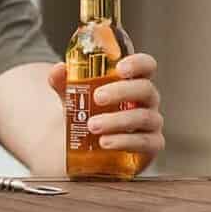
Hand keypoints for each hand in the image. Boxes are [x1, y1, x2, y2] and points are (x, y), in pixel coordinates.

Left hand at [47, 54, 165, 162]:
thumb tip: (59, 69)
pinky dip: (124, 141)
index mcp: (131, 82)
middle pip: (145, 89)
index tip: (120, 69)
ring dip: (117, 120)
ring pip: (144, 117)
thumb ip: (64, 82)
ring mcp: (151, 123)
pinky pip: (146, 142)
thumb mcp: (72, 96)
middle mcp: (146, 100)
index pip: (146, 66)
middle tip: (97, 97)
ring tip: (92, 126)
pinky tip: (105, 142)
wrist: (87, 148)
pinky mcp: (151, 145)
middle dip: (121, 92)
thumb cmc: (87, 113)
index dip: (138, 64)